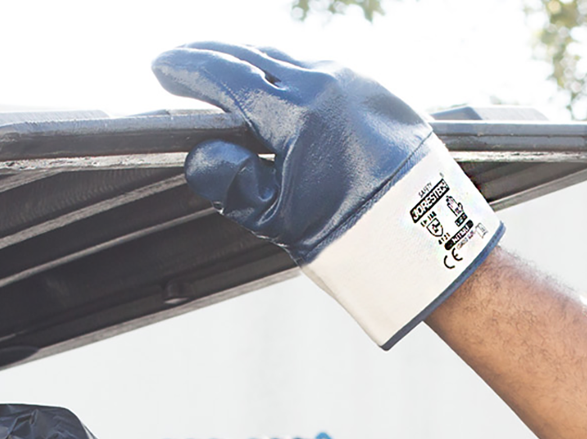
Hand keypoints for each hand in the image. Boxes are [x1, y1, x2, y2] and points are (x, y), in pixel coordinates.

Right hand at [153, 40, 502, 347]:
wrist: (424, 236)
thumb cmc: (352, 235)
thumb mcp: (278, 220)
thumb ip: (230, 185)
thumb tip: (201, 155)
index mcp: (293, 113)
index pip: (223, 76)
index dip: (186, 69)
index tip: (162, 68)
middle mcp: (322, 83)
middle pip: (251, 55)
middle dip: (211, 56)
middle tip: (183, 62)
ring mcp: (351, 80)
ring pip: (286, 58)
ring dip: (251, 60)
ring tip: (225, 70)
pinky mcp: (374, 88)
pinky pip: (319, 68)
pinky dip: (289, 71)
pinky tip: (277, 83)